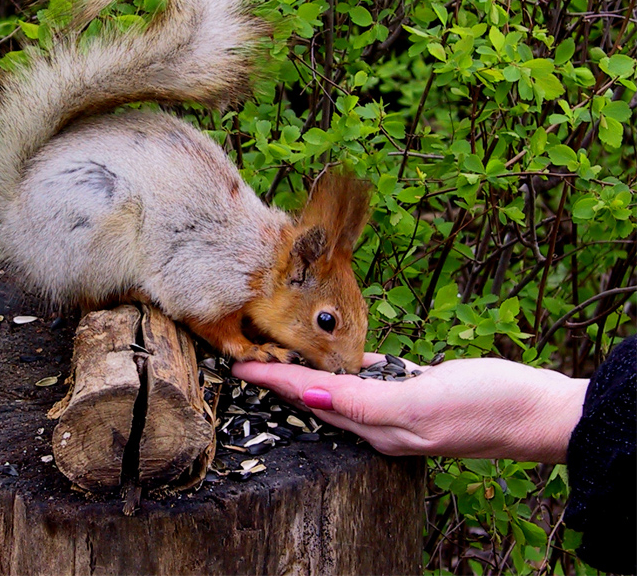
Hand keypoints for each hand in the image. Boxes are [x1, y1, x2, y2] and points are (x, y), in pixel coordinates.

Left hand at [232, 353, 588, 463]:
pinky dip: (350, 363)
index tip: (240, 367)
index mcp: (377, 427)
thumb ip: (364, 403)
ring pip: (341, 386)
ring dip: (309, 370)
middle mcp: (381, 420)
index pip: (312, 399)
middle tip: (248, 357)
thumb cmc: (486, 407)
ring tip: (279, 352)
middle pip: (317, 396)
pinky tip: (336, 353)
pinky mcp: (418, 388)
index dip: (275, 381)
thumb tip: (310, 397)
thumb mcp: (422, 405)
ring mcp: (399, 405)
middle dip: (281, 378)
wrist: (539, 410)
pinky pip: (373, 375)